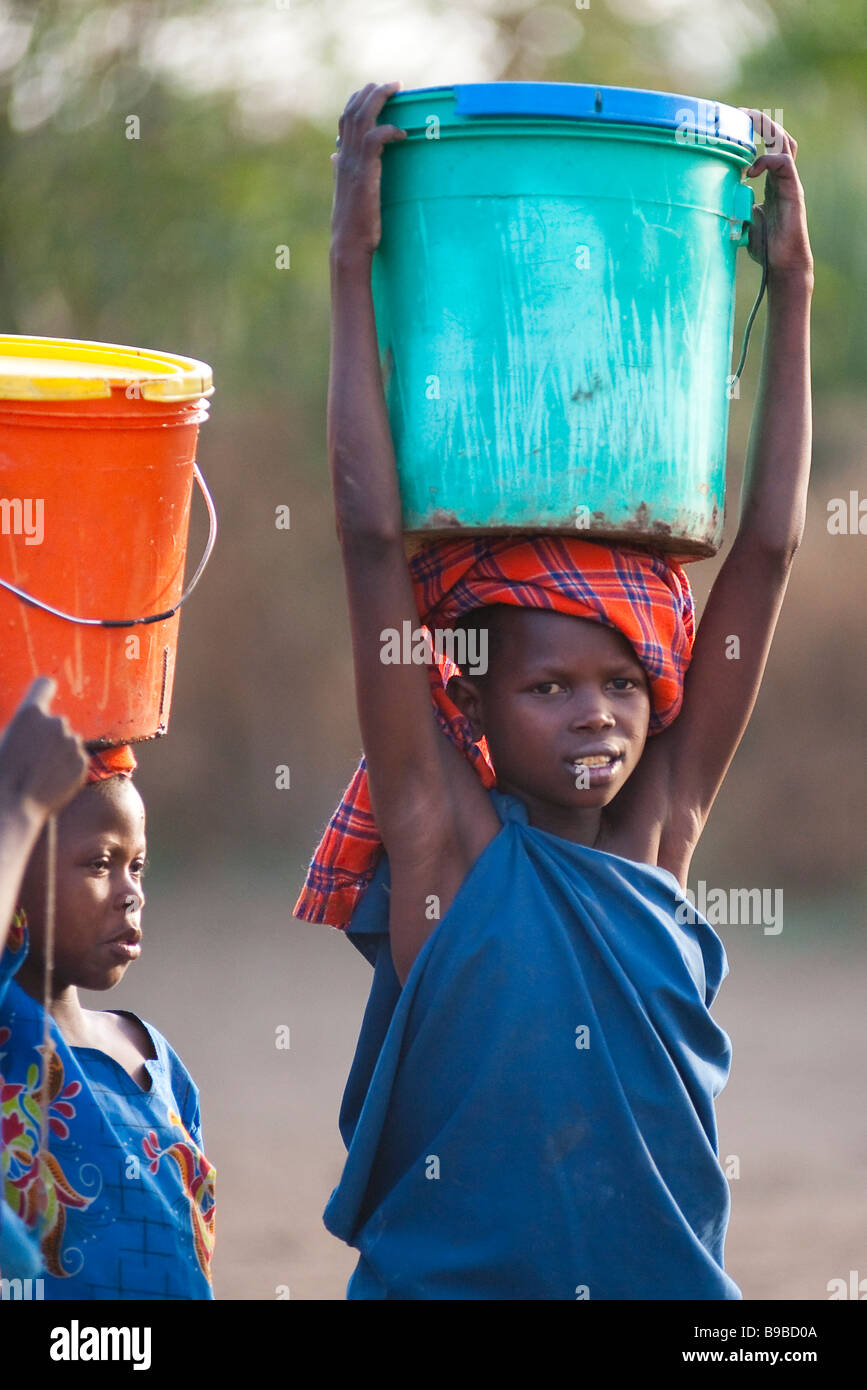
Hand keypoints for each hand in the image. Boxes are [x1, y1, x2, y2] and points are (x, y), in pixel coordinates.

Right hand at [0, 678, 88, 819]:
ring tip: (39, 773)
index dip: (42, 692)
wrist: (14, 807)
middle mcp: (56, 723)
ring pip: (66, 742)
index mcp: (30, 714)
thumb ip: (21, 727)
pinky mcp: (83, 762)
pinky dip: (67, 768)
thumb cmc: (1, 773)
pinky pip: (75, 759)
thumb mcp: (2, 739)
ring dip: (57, 752)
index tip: (43, 697)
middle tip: (31, 758)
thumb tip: (29, 724)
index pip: (44, 685)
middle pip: (54, 721)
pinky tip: (51, 782)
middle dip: (46, 735)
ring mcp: (72, 743)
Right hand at [330, 81, 406, 260]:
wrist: (348, 242)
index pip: (345, 119)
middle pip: (353, 111)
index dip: (358, 100)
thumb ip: (340, 170)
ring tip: (397, 90)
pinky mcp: (365, 172)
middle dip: (372, 92)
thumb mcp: (344, 190)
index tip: (374, 91)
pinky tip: (402, 133)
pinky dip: (389, 130)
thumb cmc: (352, 223)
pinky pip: (375, 138)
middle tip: (392, 84)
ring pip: (363, 117)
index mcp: (341, 159)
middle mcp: (345, 156)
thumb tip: (334, 156)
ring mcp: (353, 163)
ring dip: (380, 99)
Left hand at [741, 109, 812, 285]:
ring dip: (767, 129)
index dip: (753, 130)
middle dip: (760, 120)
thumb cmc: (764, 246)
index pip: (767, 144)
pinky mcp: (793, 192)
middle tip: (739, 113)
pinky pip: (784, 164)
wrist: (782, 265)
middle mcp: (781, 177)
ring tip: (749, 123)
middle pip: (778, 135)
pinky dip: (768, 160)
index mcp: (771, 180)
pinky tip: (751, 169)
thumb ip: (732, 206)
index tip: (733, 122)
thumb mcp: (741, 220)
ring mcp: (789, 183)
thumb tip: (709, 202)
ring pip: (784, 143)